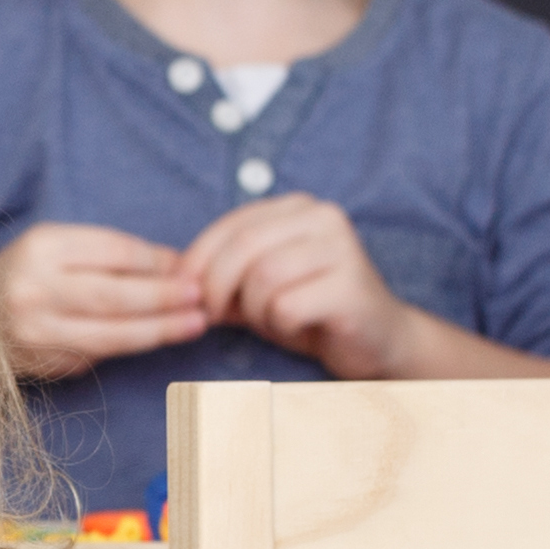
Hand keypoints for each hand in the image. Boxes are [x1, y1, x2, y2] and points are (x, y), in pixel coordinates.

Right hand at [0, 221, 207, 380]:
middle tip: (200, 297)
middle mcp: (34, 291)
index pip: (111, 252)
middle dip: (163, 299)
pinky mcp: (46, 364)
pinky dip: (130, 347)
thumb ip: (109, 253)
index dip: (155, 261)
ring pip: (111, 335)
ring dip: (158, 330)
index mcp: (40, 249)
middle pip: (113, 296)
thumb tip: (173, 266)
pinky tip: (155, 338)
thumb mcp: (56, 247)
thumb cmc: (24, 275)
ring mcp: (37, 334)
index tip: (187, 268)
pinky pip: (98, 355)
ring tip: (194, 324)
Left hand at [181, 194, 428, 380]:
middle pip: (243, 248)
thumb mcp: (257, 287)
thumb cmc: (309, 311)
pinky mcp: (352, 285)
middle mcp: (323, 216)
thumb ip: (221, 274)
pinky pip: (287, 305)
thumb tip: (174, 277)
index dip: (197, 261)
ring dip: (253, 310)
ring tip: (269, 320)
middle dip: (216, 287)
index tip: (186, 293)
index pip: (231, 225)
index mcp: (298, 207)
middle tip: (213, 316)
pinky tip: (296, 326)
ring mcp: (342, 248)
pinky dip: (279, 324)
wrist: (376, 340)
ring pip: (263, 277)